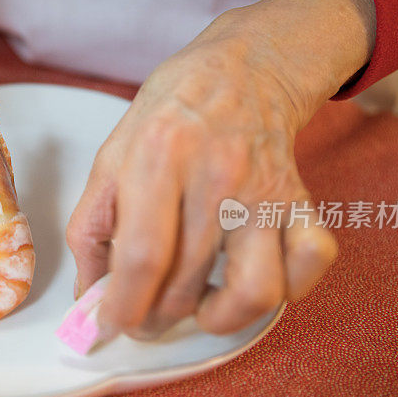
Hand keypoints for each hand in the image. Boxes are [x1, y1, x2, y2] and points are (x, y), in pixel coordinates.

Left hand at [66, 0, 373, 336]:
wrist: (242, 69)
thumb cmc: (168, 116)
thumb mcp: (112, 155)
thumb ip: (91, 226)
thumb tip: (87, 296)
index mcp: (159, 157)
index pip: (142, 255)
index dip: (122, 306)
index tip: (110, 327)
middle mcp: (216, 176)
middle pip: (187, 282)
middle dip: (155, 318)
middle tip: (142, 315)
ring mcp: (264, 191)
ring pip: (255, 290)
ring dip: (218, 318)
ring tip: (196, 308)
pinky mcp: (299, 200)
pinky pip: (309, 264)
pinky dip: (286, 291)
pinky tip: (248, 281)